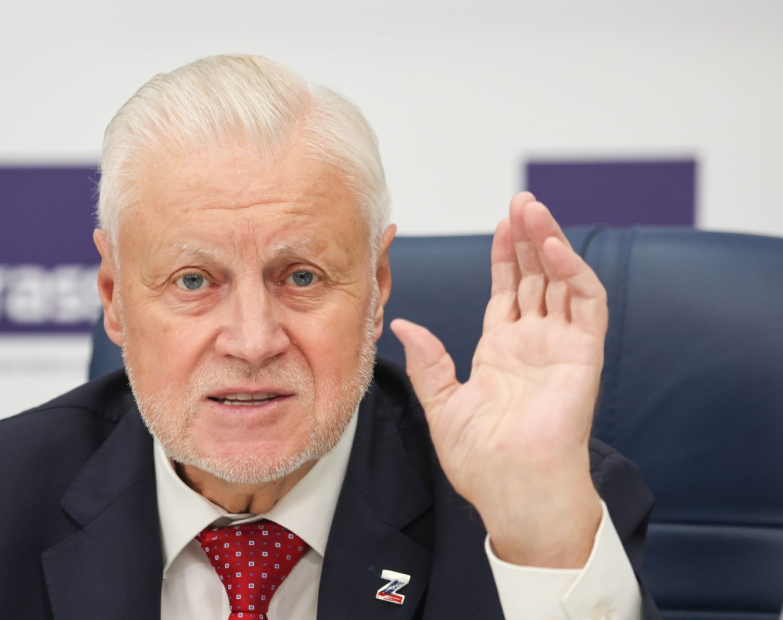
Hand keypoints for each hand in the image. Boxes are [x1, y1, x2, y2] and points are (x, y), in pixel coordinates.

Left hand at [391, 192, 605, 567]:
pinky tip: (552, 246)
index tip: (500, 224)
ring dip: (550, 243)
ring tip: (533, 209)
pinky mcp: (582, 354)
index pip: (508, 291)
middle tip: (520, 203)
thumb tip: (402, 324)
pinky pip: (586, 303)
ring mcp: (560, 346)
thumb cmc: (480, 461)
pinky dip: (573, 271)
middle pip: (535, 277)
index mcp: (501, 352)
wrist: (511, 490)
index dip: (505, 257)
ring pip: (561, 281)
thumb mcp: (442, 404)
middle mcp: (533, 343)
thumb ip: (428, 361)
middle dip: (528, 238)